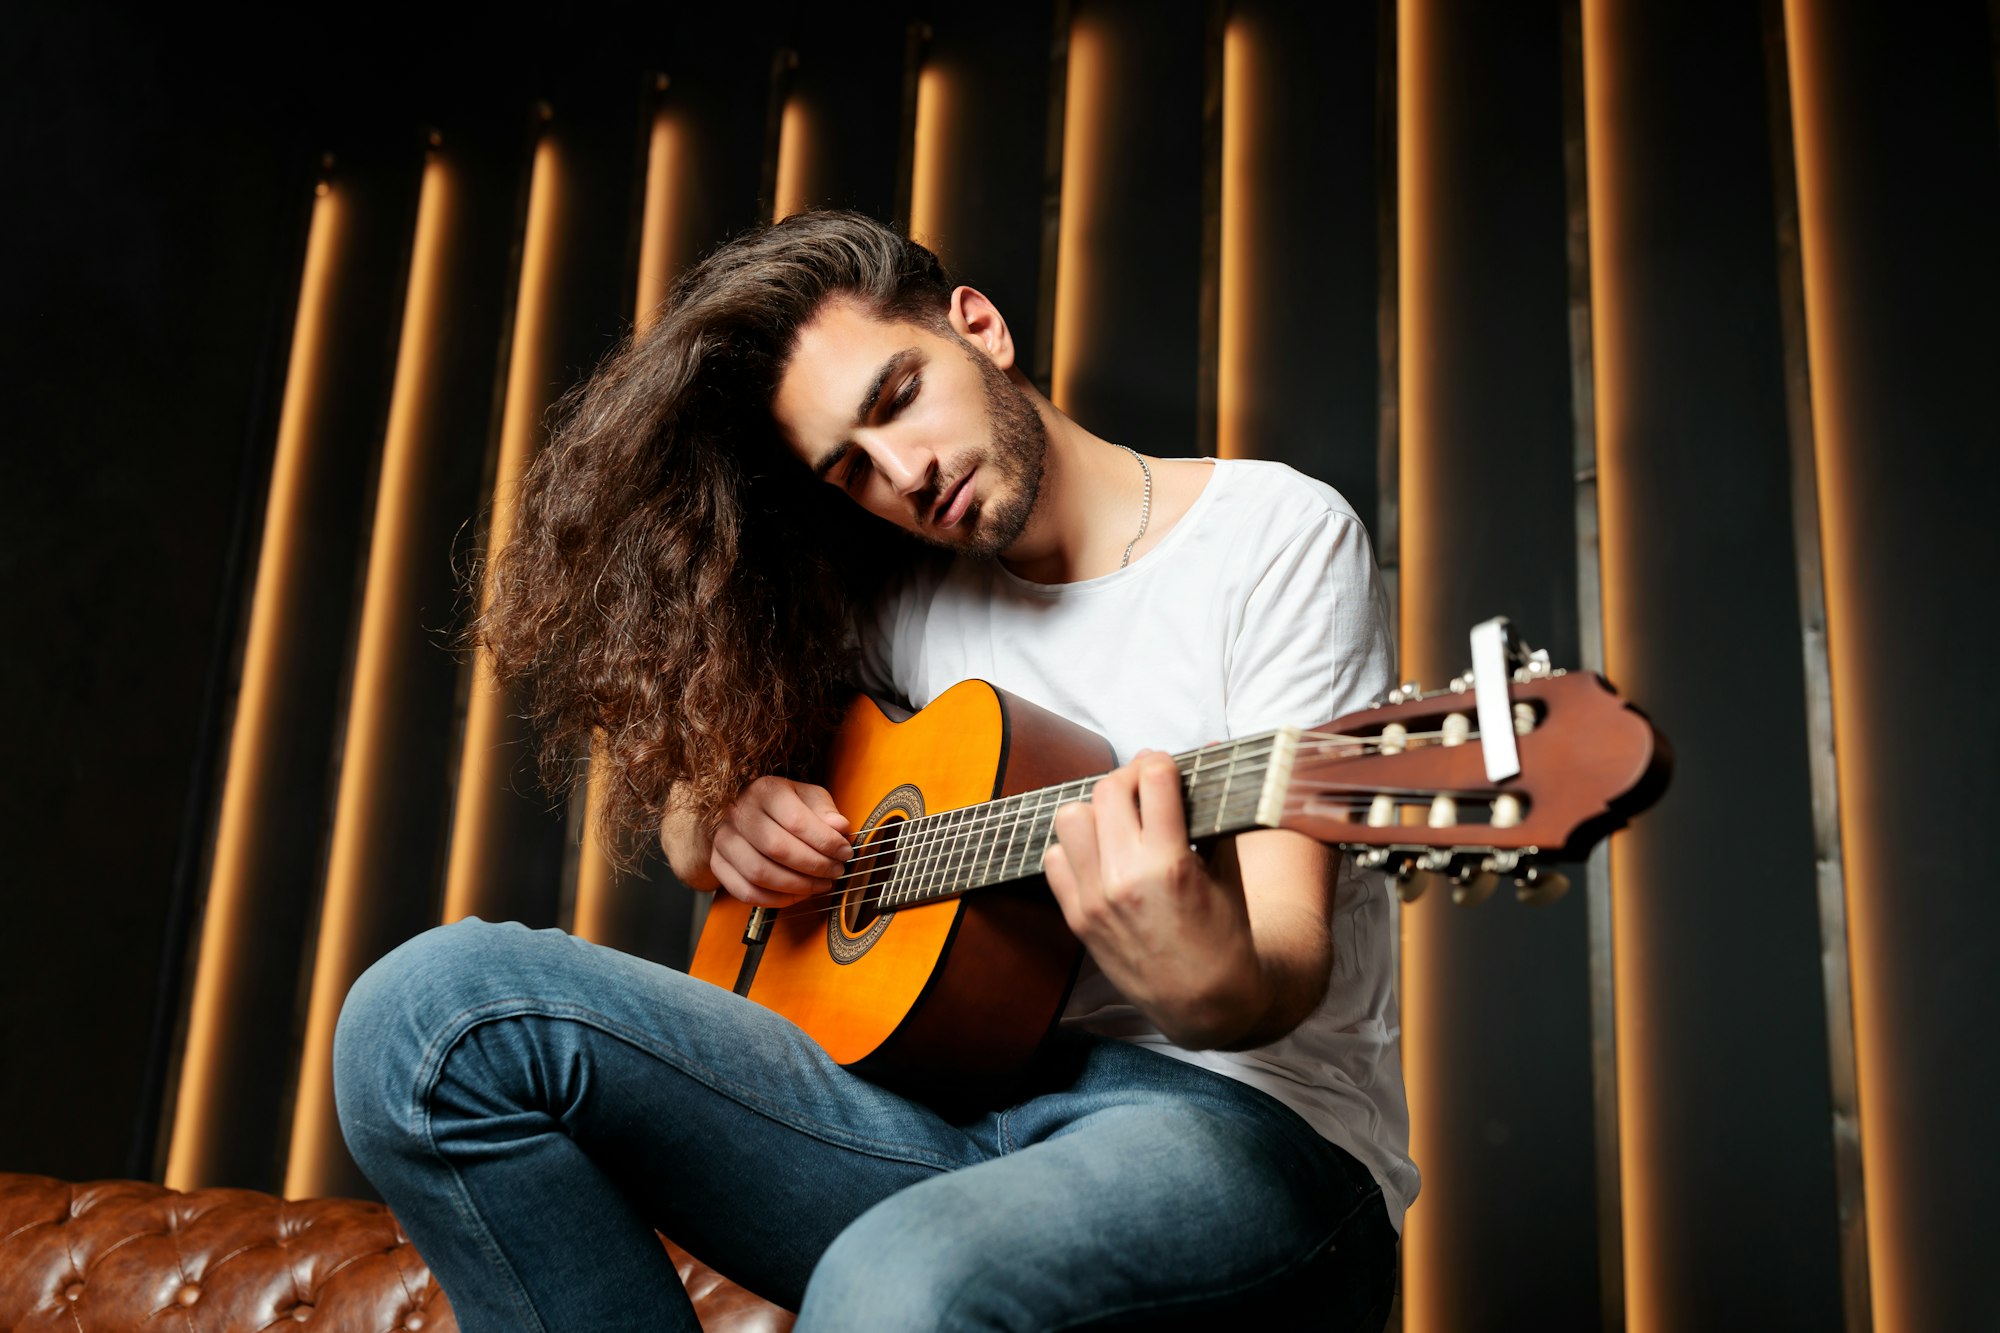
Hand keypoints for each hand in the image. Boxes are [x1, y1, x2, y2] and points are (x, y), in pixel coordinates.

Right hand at [708, 776, 852, 907]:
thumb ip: (825, 810)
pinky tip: (798, 895)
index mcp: (764, 790)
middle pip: (778, 848)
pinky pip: (746, 891)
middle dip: (814, 866)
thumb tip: (840, 828)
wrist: (742, 812)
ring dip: (797, 886)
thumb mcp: (807, 797)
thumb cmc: (783, 805)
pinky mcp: (717, 864)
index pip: (796, 820)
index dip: (825, 841)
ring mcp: (723, 839)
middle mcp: (738, 813)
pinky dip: (776, 900)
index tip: (845, 852)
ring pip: (760, 873)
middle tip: (836, 871)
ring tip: (821, 885)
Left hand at [1041, 750, 1262, 1047]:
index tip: (1165, 765)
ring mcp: (1094, 900)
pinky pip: (1054, 859)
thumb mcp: (1230, 871)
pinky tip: (1100, 855)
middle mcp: (1125, 879)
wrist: (1206, 1002)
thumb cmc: (1227, 936)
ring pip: (1070, 817)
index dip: (1160, 762)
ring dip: (1094, 810)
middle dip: (1128, 777)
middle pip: (1107, 790)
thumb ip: (1215, 811)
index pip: (1153, 780)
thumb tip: (1210, 753)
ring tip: (1119, 822)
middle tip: (1143, 787)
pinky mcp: (1076, 918)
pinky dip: (1073, 849)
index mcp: (1171, 864)